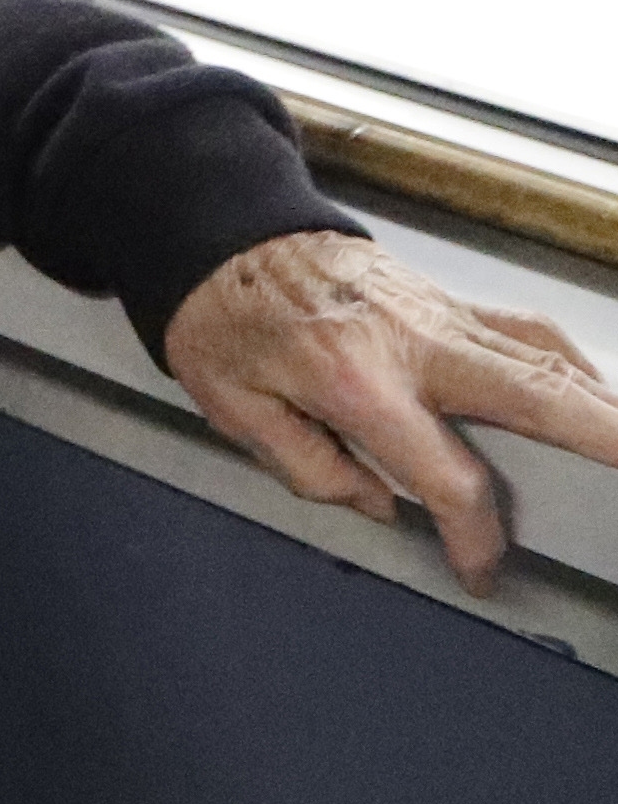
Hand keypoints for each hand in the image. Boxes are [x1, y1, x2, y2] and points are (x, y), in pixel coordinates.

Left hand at [165, 230, 617, 596]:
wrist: (226, 236)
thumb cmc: (223, 317)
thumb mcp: (234, 407)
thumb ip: (310, 468)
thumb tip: (379, 505)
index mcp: (354, 381)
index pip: (447, 476)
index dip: (474, 536)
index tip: (479, 568)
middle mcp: (413, 343)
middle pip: (535, 395)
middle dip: (603, 437)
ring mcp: (439, 314)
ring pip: (545, 358)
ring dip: (600, 404)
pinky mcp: (448, 299)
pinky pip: (528, 332)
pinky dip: (570, 365)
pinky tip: (591, 395)